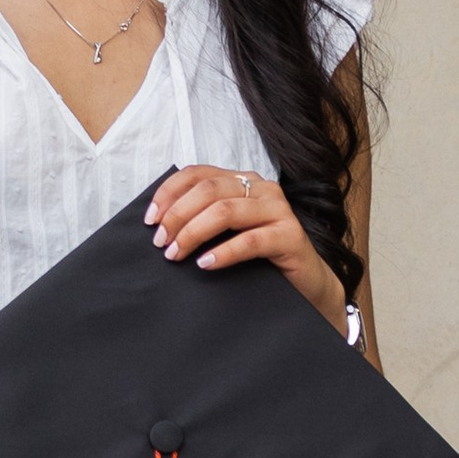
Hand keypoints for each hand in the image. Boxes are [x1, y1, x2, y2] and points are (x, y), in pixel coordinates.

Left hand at [147, 164, 345, 330]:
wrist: (308, 283)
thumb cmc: (262, 258)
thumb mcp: (229, 231)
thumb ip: (205, 218)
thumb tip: (161, 224)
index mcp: (242, 180)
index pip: (197, 174)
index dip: (169, 194)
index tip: (150, 220)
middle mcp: (261, 188)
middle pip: (208, 191)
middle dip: (177, 216)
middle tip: (162, 243)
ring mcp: (278, 209)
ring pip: (225, 211)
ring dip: (194, 233)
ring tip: (177, 254)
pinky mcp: (290, 235)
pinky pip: (249, 241)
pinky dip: (222, 253)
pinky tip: (205, 264)